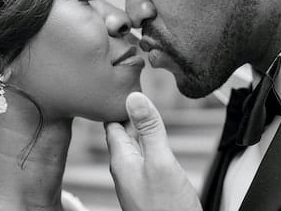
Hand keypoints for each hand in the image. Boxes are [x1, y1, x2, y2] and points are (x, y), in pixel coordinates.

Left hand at [105, 92, 201, 210]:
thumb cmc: (168, 209)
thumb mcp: (160, 162)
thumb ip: (148, 130)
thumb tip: (132, 97)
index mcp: (121, 159)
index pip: (112, 122)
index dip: (117, 102)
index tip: (123, 83)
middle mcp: (125, 168)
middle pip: (121, 131)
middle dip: (126, 111)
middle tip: (133, 86)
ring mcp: (136, 178)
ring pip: (133, 143)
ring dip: (137, 125)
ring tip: (142, 104)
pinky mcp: (148, 185)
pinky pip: (143, 155)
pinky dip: (147, 140)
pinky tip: (154, 136)